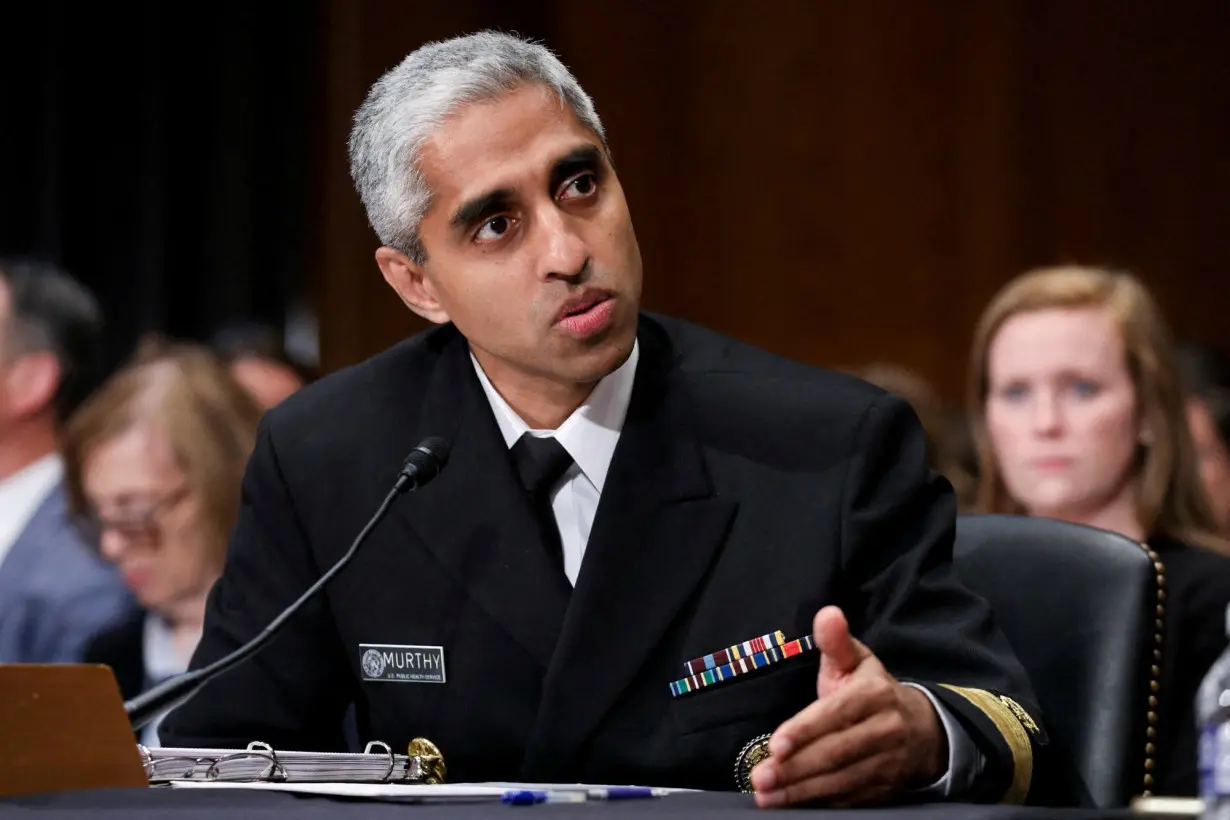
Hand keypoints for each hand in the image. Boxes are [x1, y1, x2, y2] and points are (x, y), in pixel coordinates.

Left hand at [749, 606, 945, 807]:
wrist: (924, 731)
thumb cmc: (874, 692)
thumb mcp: (858, 661)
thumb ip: (836, 642)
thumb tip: (826, 613)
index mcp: (875, 695)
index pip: (837, 714)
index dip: (806, 730)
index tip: (776, 744)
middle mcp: (884, 730)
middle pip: (836, 753)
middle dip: (795, 768)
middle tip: (760, 778)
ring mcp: (886, 764)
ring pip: (841, 781)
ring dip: (801, 792)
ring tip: (766, 796)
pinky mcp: (883, 790)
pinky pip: (849, 799)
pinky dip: (819, 804)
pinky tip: (791, 806)